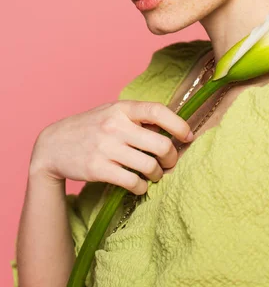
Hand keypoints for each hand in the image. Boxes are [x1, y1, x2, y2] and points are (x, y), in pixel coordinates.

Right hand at [30, 100, 193, 193]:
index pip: (157, 111)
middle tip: (170, 162)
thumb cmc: (91, 128)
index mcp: (121, 108)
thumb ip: (137, 118)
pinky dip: (142, 187)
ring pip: (149, 166)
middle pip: (160, 144)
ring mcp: (106, 148)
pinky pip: (133, 182)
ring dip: (158, 174)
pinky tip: (140, 184)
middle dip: (172, 157)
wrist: (53, 145)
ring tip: (155, 174)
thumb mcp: (112, 113)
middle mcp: (115, 126)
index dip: (178, 124)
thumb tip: (173, 129)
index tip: (188, 135)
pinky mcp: (98, 169)